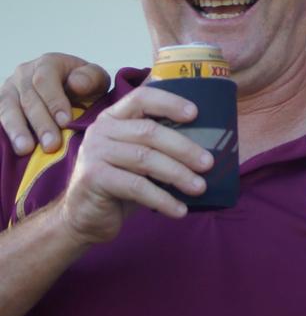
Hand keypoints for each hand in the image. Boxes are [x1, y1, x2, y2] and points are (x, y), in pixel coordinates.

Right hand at [0, 53, 109, 154]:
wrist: (72, 93)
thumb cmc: (85, 87)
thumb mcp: (96, 79)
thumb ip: (91, 78)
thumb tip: (75, 84)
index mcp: (48, 63)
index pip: (45, 80)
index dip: (54, 101)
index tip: (66, 122)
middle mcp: (24, 74)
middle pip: (28, 98)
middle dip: (41, 123)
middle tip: (51, 145)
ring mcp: (9, 90)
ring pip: (8, 109)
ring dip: (17, 130)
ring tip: (26, 150)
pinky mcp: (2, 106)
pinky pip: (0, 118)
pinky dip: (6, 132)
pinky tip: (13, 147)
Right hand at [58, 86, 211, 246]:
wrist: (84, 217)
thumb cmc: (121, 184)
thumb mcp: (139, 159)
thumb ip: (160, 145)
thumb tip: (210, 143)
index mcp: (114, 118)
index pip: (142, 98)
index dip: (169, 102)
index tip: (196, 113)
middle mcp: (101, 130)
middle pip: (150, 132)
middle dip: (184, 148)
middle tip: (209, 163)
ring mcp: (94, 152)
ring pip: (145, 159)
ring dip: (178, 174)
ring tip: (200, 187)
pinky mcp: (94, 178)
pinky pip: (136, 186)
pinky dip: (163, 199)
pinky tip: (180, 210)